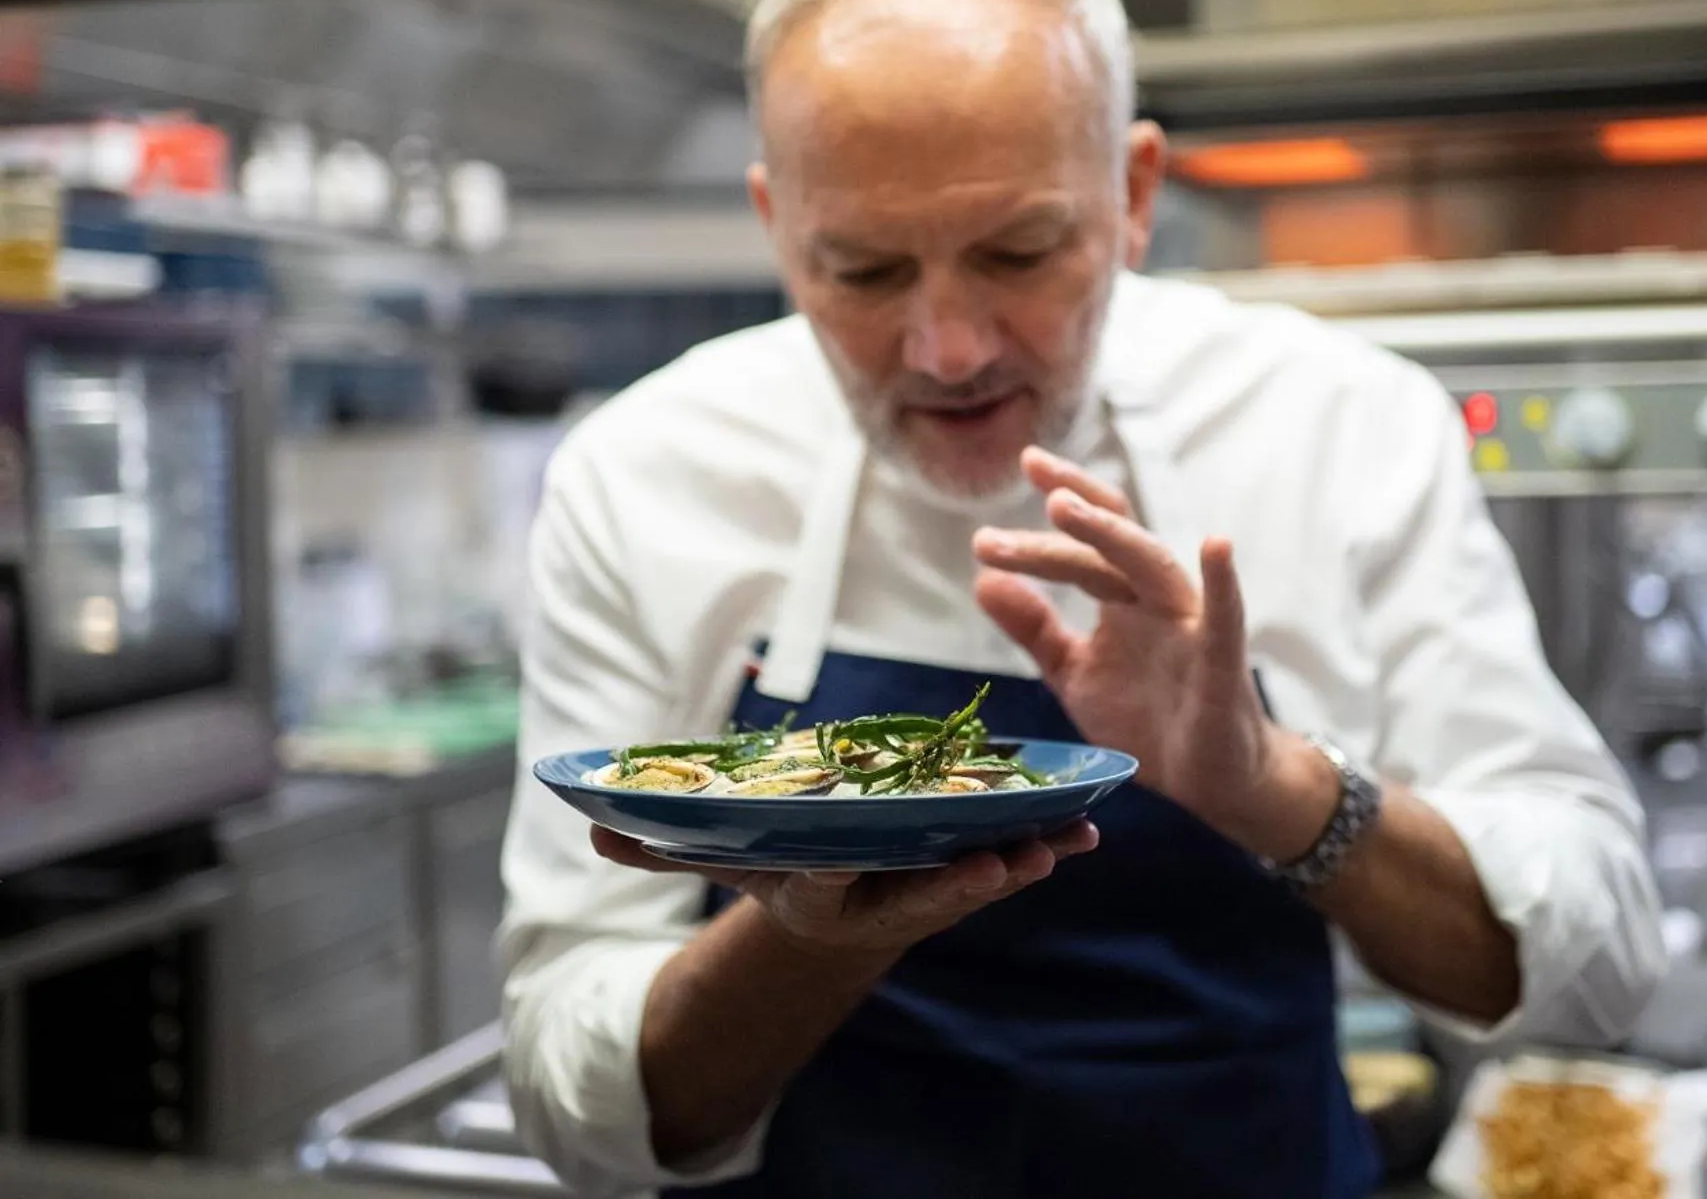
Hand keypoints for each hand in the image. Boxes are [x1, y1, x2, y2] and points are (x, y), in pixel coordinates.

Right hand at [589, 820, 1099, 956]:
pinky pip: (1008, 860)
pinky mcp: (964, 872)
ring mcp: (927, 889)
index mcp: (815, 894)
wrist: (835, 917)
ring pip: (976, 876)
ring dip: (1019, 861)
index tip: (847, 858)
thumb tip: (588, 822)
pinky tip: (1085, 830)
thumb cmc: (781, 874)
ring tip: (1059, 846)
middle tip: (991, 869)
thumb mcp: (726, 864)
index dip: (837, 869)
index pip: (824, 879)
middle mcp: (877, 899)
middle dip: (956, 881)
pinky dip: (1045, 846)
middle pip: (918, 890)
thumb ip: (661, 846)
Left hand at [971, 447, 1334, 859]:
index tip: (1009, 489)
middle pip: (1116, 537)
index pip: (1082, 546)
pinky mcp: (1221, 664)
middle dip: (1076, 503)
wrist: (1208, 782)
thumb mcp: (1074, 673)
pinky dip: (1223, 582)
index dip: (1048, 519)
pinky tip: (1216, 544)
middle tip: (1034, 470)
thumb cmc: (1148, 721)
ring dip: (1112, 534)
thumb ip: (1034, 629)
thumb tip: (983, 580)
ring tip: (1068, 506)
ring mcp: (1190, 627)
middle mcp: (1155, 601)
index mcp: (1121, 601)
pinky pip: (1225, 617)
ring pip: (1152, 565)